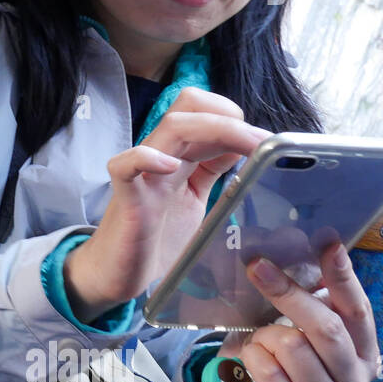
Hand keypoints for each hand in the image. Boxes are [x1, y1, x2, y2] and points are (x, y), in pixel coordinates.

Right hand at [64, 87, 269, 318]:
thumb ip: (211, 171)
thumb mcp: (194, 199)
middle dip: (230, 116)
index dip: (235, 118)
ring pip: (172, 127)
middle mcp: (161, 157)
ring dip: (216, 129)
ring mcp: (143, 176)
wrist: (116, 274)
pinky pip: (125, 166)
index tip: (266, 143)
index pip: (203, 110)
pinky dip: (146, 158)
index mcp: (179, 157)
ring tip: (248, 148)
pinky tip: (170, 166)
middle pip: (189, 106)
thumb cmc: (153, 240)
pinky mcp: (126, 200)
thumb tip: (242, 148)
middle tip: (262, 144)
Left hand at [211, 242, 377, 381]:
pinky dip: (250, 358)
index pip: (357, 310)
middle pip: (326, 328)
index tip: (328, 242)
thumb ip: (305, 302)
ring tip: (256, 345)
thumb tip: (294, 251)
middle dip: (288, 294)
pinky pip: (268, 371)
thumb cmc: (275, 363)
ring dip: (263, 337)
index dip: (343, 276)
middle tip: (257, 267)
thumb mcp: (294, 329)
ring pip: (293, 347)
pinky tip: (247, 365)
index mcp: (362, 355)